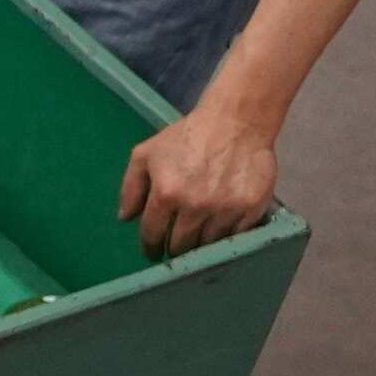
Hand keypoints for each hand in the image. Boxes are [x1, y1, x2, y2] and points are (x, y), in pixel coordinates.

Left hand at [119, 102, 276, 258]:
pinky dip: (226, 237)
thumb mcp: (146, 154)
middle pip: (180, 246)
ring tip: (197, 239)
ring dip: (200, 246)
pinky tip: (220, 230)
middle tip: (175, 246)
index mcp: (166, 194)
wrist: (236, 122)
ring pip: (207, 246)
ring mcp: (225, 210)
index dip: (150, 247)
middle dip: (174, 249)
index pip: (153, 234)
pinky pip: (235, 237)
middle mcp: (195, 206)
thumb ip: (131, 187)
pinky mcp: (250, 209)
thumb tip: (124, 218)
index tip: (152, 252)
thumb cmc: (186, 137)